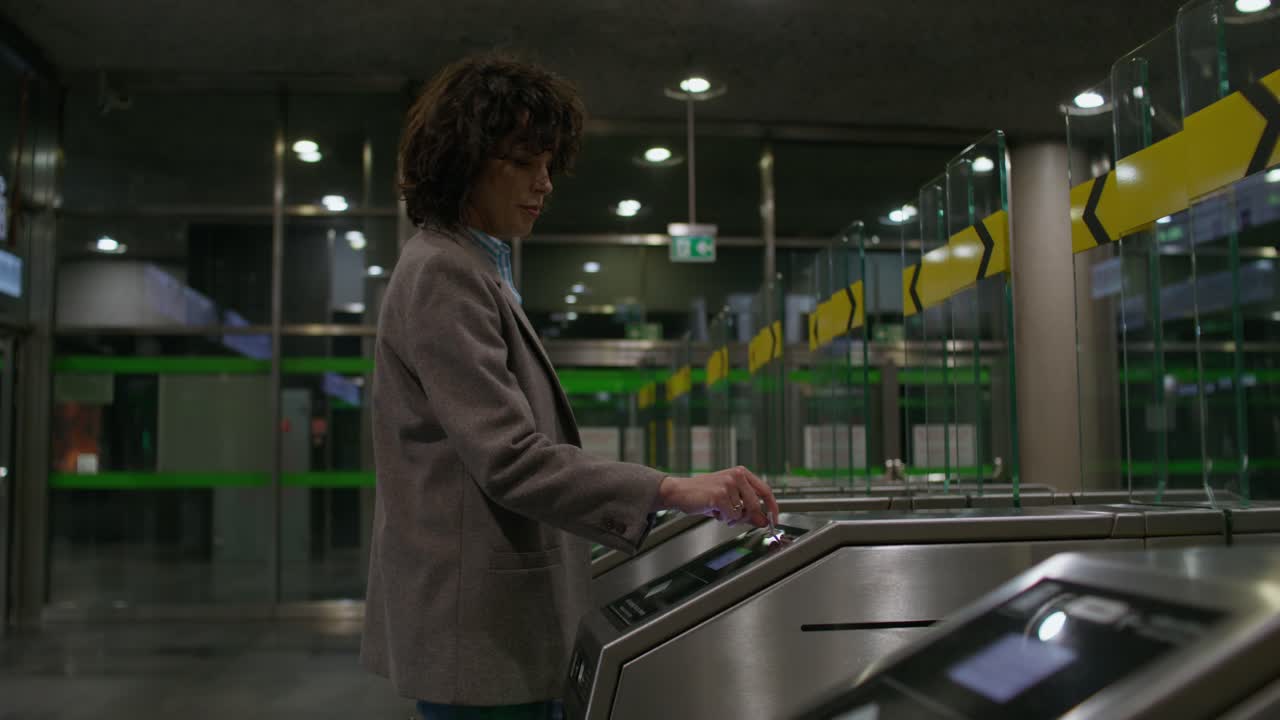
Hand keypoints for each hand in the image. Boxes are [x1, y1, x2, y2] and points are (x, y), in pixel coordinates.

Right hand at [655, 466, 779, 527]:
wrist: (679, 492)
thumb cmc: (703, 495)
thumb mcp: (729, 500)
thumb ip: (748, 510)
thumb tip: (764, 521)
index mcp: (741, 473)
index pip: (765, 490)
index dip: (772, 507)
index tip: (774, 520)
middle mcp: (737, 475)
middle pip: (755, 505)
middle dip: (747, 517)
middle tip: (733, 519)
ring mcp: (728, 484)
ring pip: (742, 512)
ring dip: (731, 517)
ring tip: (718, 510)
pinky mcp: (719, 495)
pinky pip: (730, 515)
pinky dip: (722, 517)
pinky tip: (712, 510)